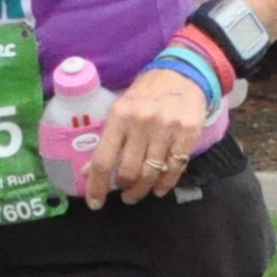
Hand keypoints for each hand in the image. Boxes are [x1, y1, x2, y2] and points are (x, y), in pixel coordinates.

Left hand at [78, 66, 210, 208]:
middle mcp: (142, 122)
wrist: (184, 73)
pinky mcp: (188, 133)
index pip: (103, 160)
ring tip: (139, 193)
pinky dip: (165, 183)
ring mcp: (167, 128)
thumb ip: (107, 141)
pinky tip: (159, 187)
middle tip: (124, 194)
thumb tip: (88, 172)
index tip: (95, 203)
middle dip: (125, 189)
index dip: (97, 186)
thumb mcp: (121, 110)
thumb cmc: (148, 94)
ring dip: (143, 190)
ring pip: (151, 173)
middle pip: (129, 171)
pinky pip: (175, 168)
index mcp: (119, 116)